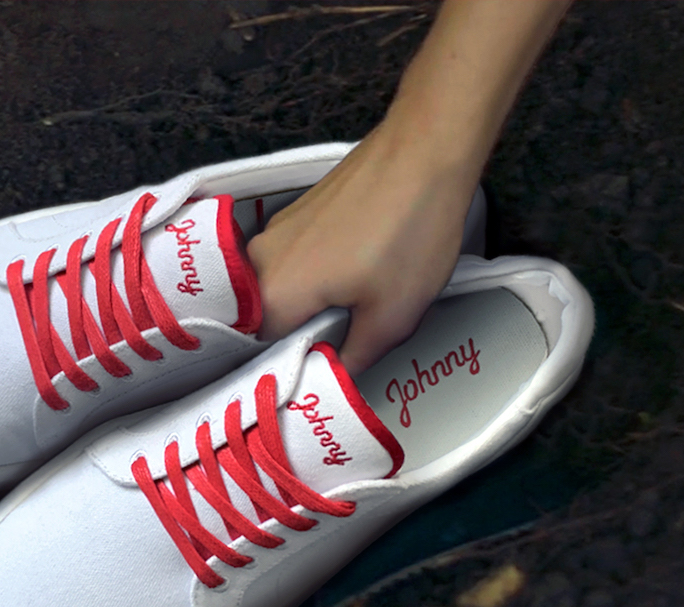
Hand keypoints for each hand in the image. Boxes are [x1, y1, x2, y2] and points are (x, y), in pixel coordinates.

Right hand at [247, 121, 478, 374]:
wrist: (425, 152)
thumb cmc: (409, 228)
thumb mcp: (392, 317)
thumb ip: (354, 360)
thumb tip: (337, 376)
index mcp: (273, 295)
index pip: (261, 355)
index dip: (293, 370)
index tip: (321, 376)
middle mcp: (258, 262)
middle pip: (267, 322)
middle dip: (303, 336)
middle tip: (347, 341)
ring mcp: (274, 233)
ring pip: (281, 291)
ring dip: (312, 305)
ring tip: (359, 303)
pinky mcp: (294, 216)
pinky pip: (292, 264)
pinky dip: (317, 277)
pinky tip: (357, 273)